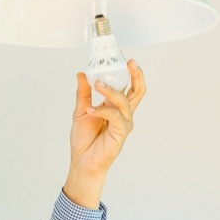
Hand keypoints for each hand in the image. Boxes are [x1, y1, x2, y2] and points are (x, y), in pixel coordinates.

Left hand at [63, 61, 146, 208]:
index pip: (128, 85)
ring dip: (110, 91)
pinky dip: (102, 110)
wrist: (82, 161)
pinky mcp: (121, 132)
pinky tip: (90, 110)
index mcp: (114, 106)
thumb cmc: (84, 140)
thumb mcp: (80, 110)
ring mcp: (124, 122)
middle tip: (130, 63)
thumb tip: (82, 74)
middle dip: (137, 75)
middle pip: (138, 90)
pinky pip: (115, 115)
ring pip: (124, 100)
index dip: (129, 72)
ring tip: (97, 84)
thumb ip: (83, 93)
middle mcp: (122, 112)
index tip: (124, 58)